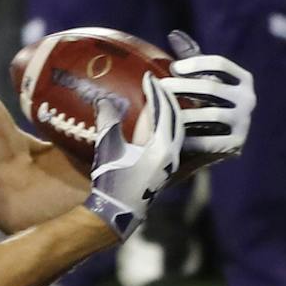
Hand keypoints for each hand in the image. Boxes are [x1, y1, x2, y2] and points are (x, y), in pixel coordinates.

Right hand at [82, 74, 181, 240]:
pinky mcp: (168, 166)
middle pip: (177, 117)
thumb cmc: (112, 178)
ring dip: (172, 110)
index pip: (163, 110)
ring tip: (162, 96)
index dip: (155, 90)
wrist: (120, 210)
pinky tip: (161, 120)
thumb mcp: (107, 147)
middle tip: (157, 81)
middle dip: (168, 97)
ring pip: (180, 128)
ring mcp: (173, 161)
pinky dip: (170, 123)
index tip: (148, 75)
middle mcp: (172, 152)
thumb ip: (108, 121)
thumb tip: (105, 98)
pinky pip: (176, 138)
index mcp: (160, 146)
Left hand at [166, 29, 254, 166]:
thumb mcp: (202, 76)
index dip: (195, 63)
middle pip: (211, 88)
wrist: (218, 136)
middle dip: (182, 86)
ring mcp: (244, 122)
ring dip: (183, 111)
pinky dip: (191, 138)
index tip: (174, 67)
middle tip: (160, 85)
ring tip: (162, 110)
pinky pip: (211, 140)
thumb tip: (173, 34)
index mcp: (243, 79)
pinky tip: (173, 135)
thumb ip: (191, 56)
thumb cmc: (205, 97)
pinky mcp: (236, 144)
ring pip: (211, 114)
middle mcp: (248, 99)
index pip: (220, 63)